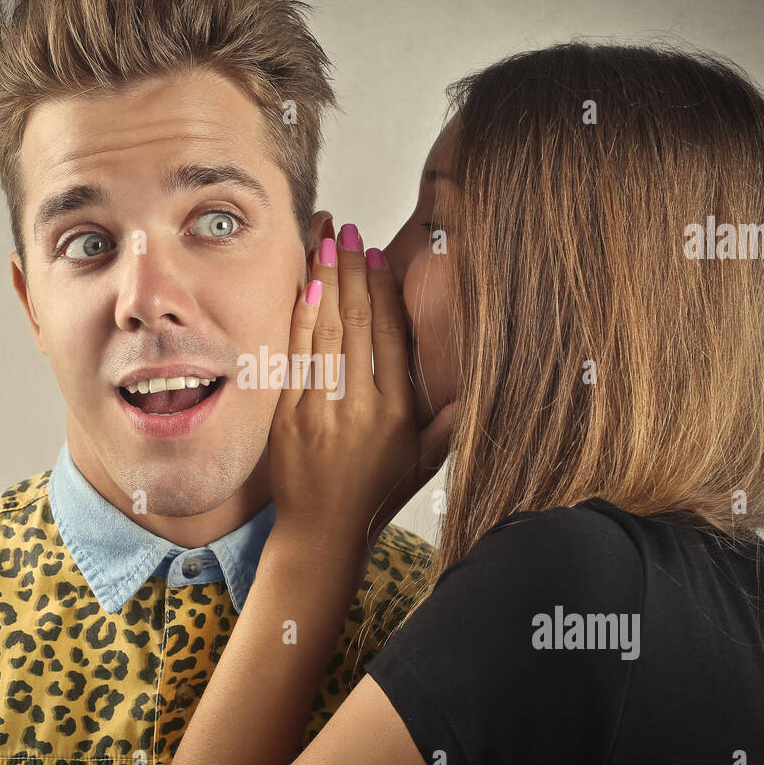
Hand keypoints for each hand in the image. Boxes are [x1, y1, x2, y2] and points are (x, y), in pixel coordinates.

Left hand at [270, 221, 457, 557]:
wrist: (321, 535)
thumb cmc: (376, 497)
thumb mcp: (424, 464)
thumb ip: (449, 424)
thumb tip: (476, 389)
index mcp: (396, 414)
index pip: (391, 337)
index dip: (383, 291)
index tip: (376, 255)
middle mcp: (359, 408)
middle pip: (355, 325)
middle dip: (349, 270)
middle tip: (345, 229)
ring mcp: (319, 412)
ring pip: (323, 334)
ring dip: (321, 282)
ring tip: (322, 241)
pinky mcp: (287, 418)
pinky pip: (294, 360)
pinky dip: (298, 322)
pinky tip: (302, 289)